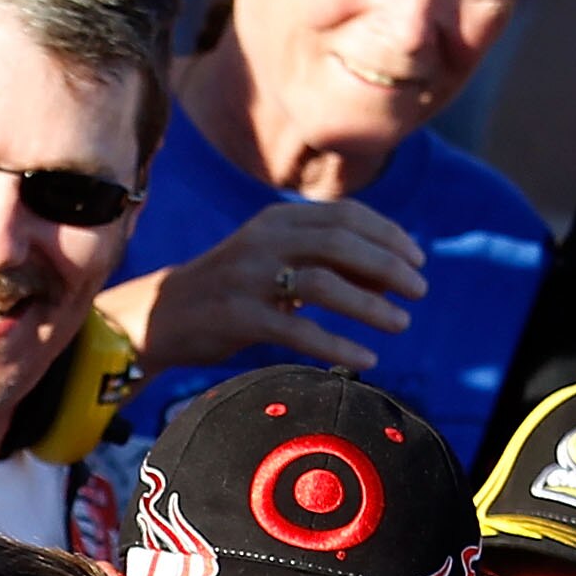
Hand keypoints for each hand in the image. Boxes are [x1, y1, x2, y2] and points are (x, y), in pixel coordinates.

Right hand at [110, 200, 426, 377]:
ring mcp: (248, 278)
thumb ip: (320, 260)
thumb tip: (389, 273)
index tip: (417, 258)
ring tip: (401, 323)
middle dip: (388, 266)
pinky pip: (298, 330)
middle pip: (340, 244)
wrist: (156, 317)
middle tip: (419, 291)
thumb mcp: (271, 260)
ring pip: (323, 284)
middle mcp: (263, 241)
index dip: (387, 235)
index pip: (344, 216)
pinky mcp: (237, 317)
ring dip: (370, 305)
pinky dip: (337, 344)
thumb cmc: (227, 291)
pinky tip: (365, 359)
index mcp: (275, 221)